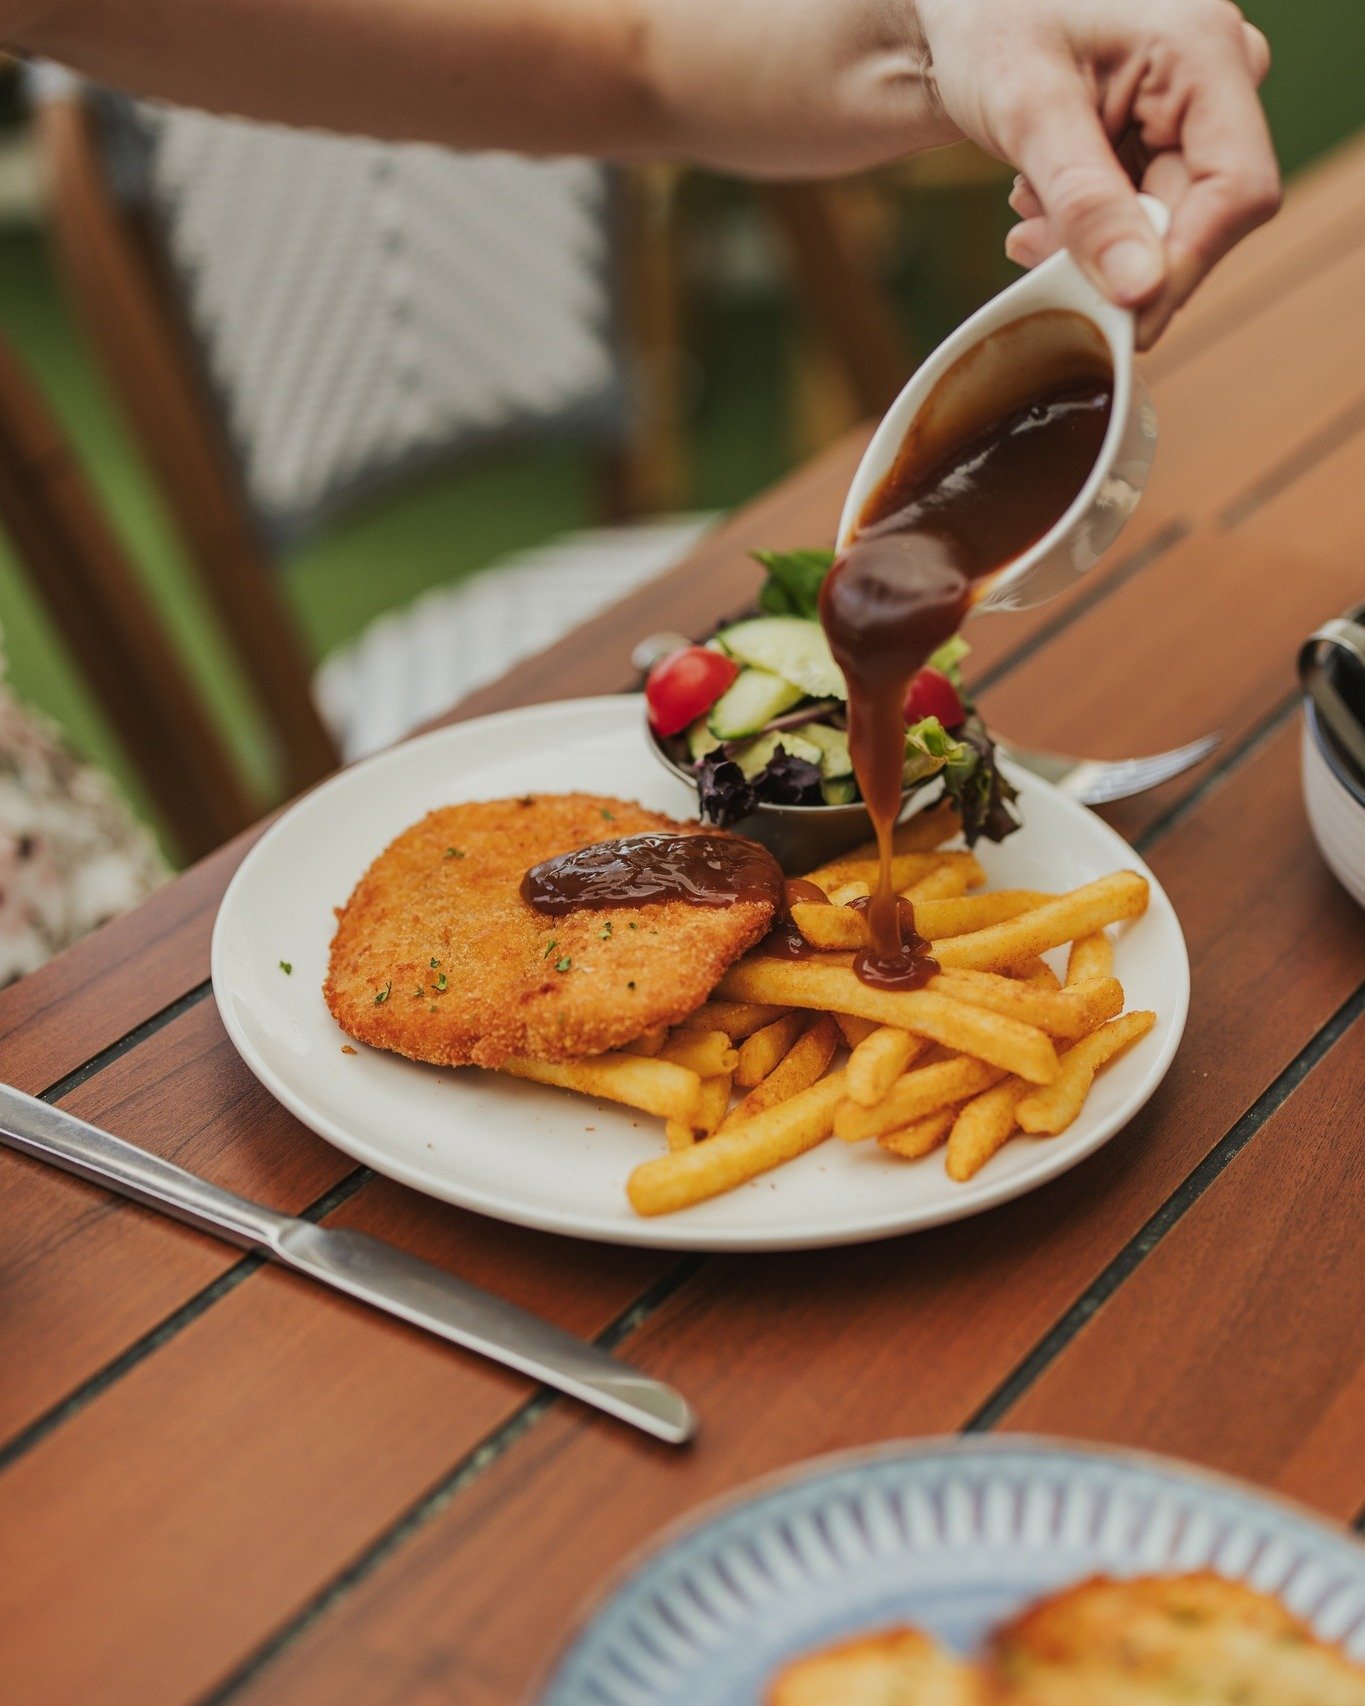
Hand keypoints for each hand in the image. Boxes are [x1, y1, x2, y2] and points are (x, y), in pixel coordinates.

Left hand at [917, 0, 1279, 344]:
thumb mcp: (1029, 113)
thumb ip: (1086, 203)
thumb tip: (1141, 292)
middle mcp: (1220, 78)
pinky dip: (1087, 227)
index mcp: (1203, 50)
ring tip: (1028, 202)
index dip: (1182, 268)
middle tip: (1031, 241)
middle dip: (1115, 253)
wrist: (968, 10)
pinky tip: (1041, 196)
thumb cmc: (993, 26)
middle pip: (1201, 218)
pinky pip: (1144, 216)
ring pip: (1167, 227)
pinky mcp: (1171, 137)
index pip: (1237, 190)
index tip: (1120, 322)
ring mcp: (1199, 110)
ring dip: (1092, 241)